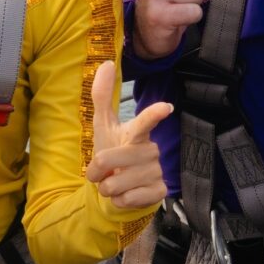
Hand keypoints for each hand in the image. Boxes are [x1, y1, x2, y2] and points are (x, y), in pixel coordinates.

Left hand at [82, 60, 175, 210]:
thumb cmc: (113, 153)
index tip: (166, 107)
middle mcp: (150, 150)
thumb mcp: (104, 126)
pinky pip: (127, 198)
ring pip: (115, 183)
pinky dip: (119, 201)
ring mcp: (156, 171)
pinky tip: (127, 195)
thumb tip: (105, 62)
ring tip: (116, 184)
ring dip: (107, 188)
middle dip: (97, 171)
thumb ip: (103, 96)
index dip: (153, 114)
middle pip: (107, 158)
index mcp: (136, 133)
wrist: (121, 188)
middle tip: (105, 172)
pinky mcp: (159, 191)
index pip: (145, 121)